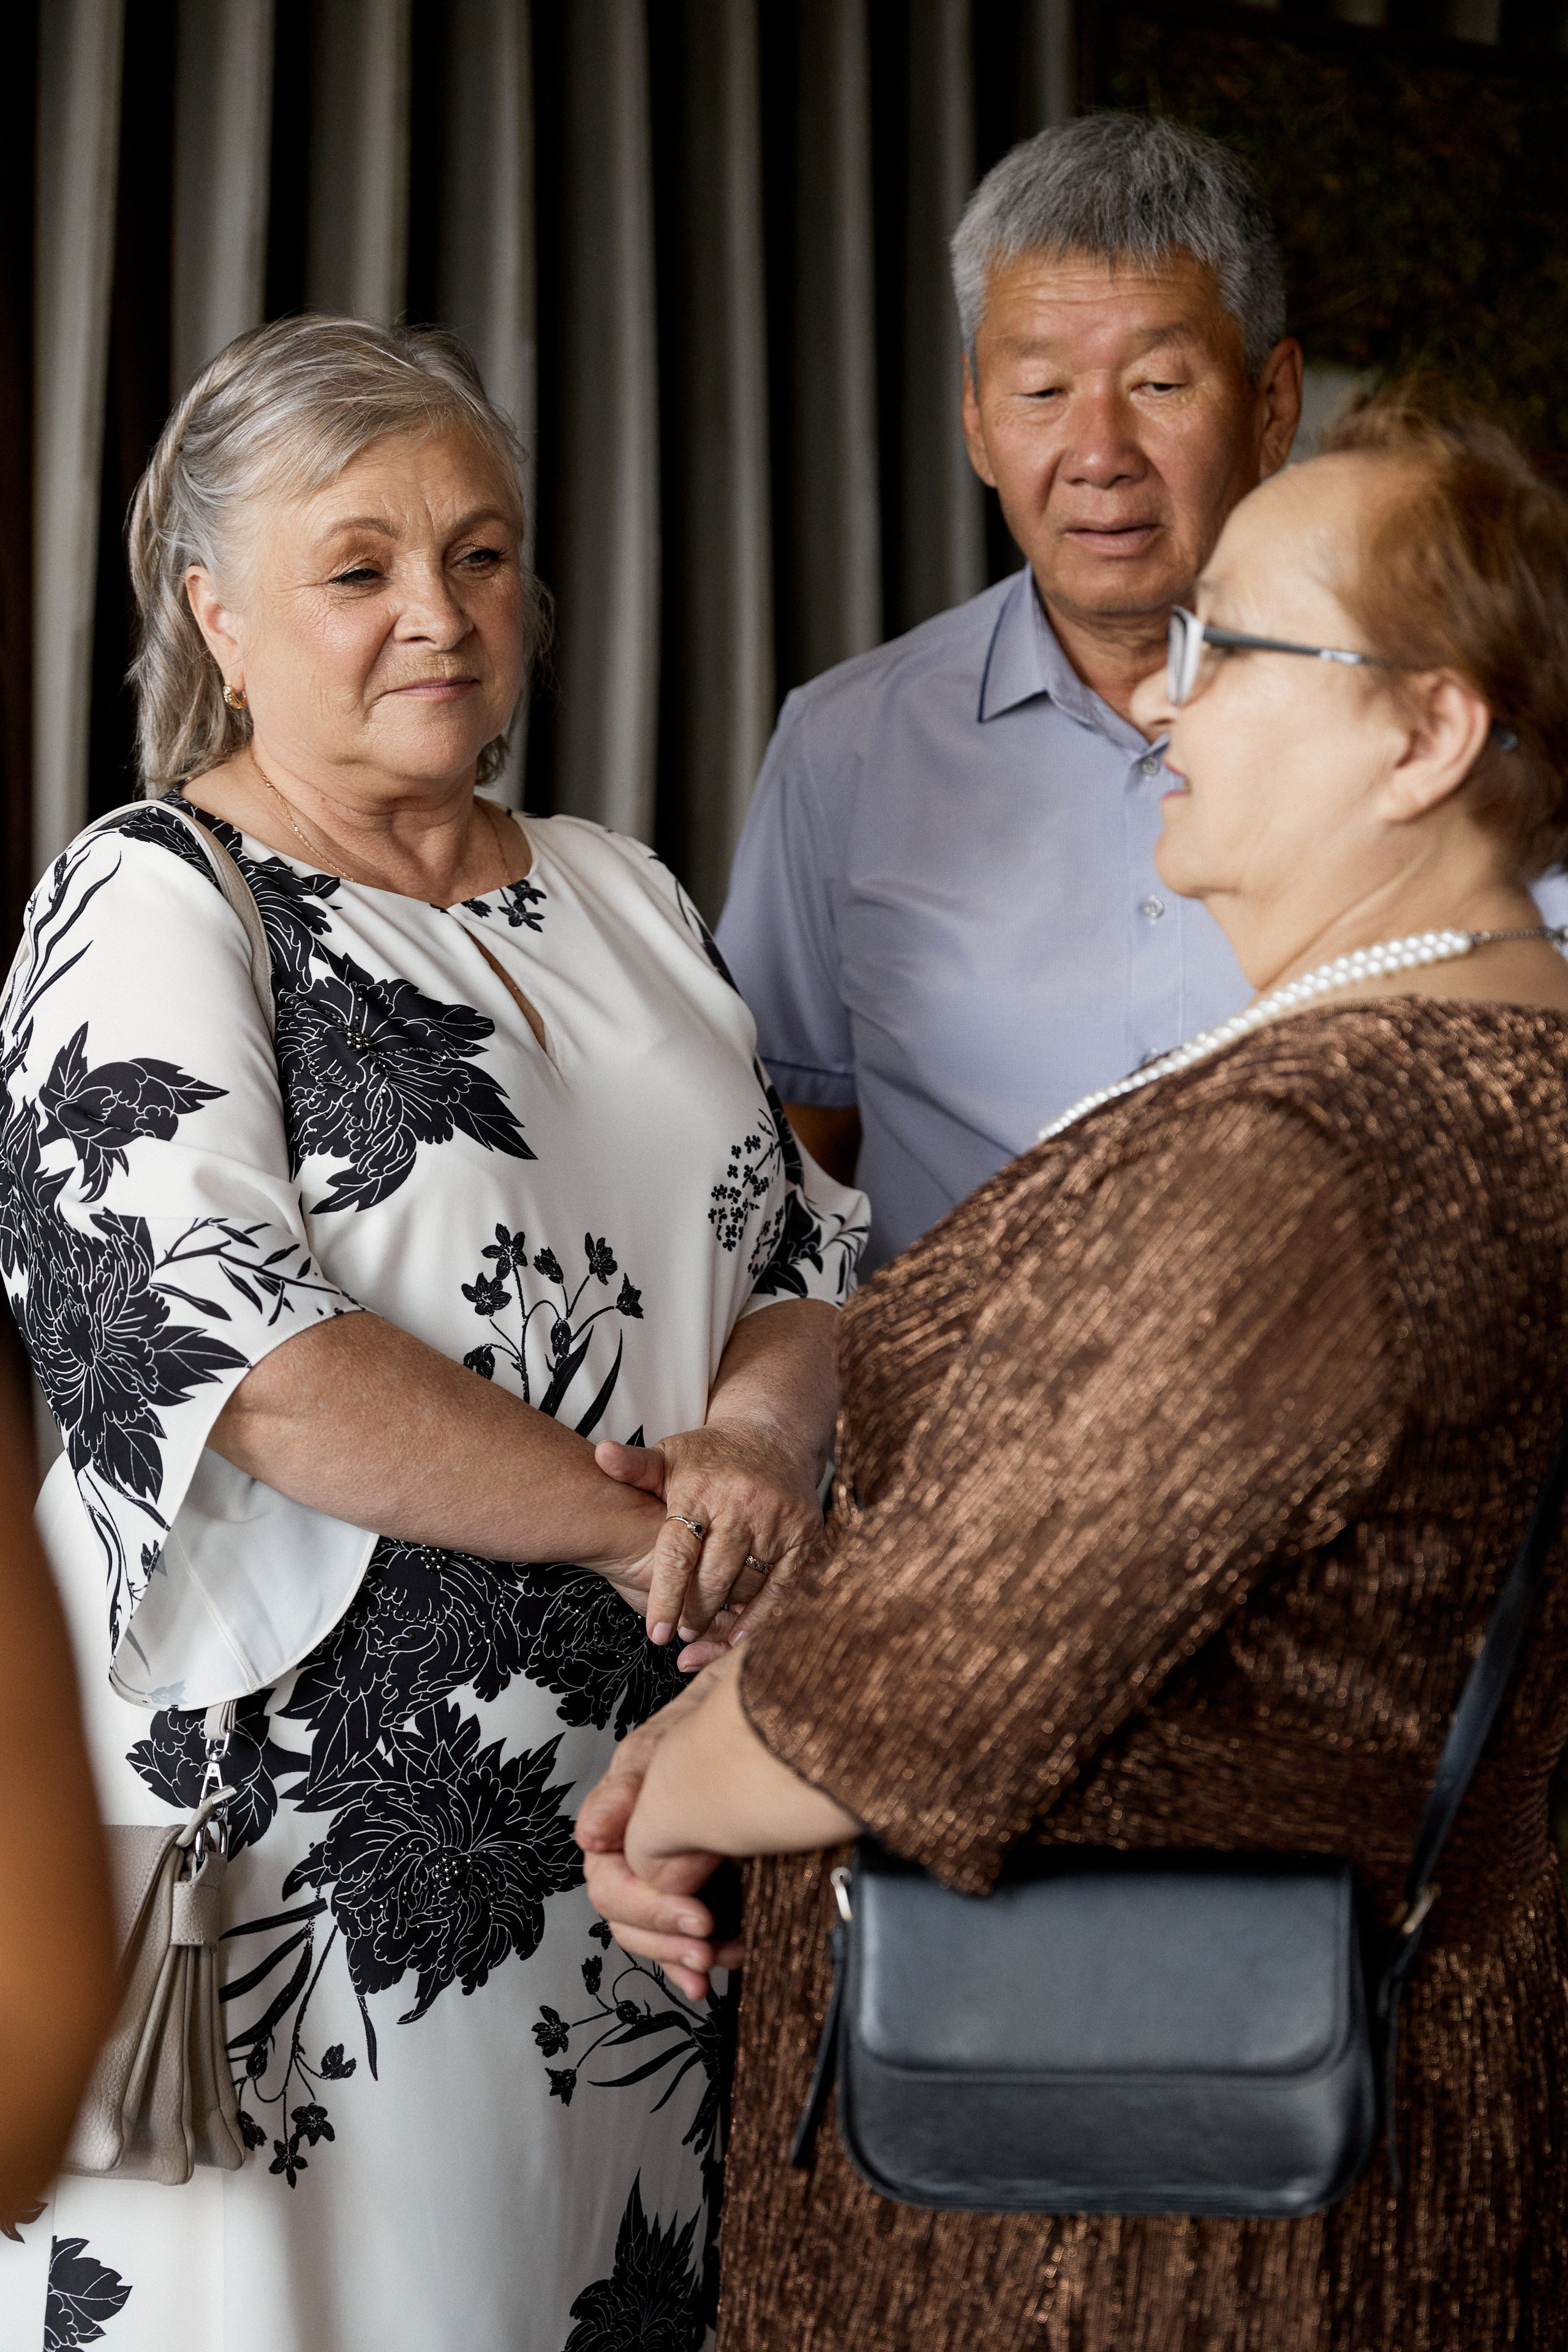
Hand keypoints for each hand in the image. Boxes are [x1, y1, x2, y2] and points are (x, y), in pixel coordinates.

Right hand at [575, 1687, 743, 2000]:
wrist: (785, 1714)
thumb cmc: (729, 1713)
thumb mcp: (676, 1737)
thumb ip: (630, 1787)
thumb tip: (591, 1836)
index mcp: (624, 1803)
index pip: (608, 1876)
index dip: (648, 1904)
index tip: (697, 1916)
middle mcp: (636, 1835)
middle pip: (622, 1909)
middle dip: (662, 1933)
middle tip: (706, 1942)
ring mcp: (665, 1859)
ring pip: (645, 1927)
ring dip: (675, 1953)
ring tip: (715, 1961)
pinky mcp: (695, 1878)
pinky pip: (674, 1931)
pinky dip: (687, 1959)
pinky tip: (707, 1978)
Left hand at [595, 1422, 821, 1650]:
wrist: (774, 1434)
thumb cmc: (711, 1455)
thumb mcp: (670, 1456)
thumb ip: (634, 1467)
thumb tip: (602, 1456)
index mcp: (701, 1489)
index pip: (679, 1553)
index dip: (666, 1597)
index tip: (657, 1632)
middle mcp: (741, 1504)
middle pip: (713, 1578)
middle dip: (695, 1613)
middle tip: (682, 1633)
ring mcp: (776, 1520)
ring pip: (746, 1586)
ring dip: (725, 1616)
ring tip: (703, 1632)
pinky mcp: (803, 1533)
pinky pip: (781, 1586)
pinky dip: (761, 1615)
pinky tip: (740, 1635)